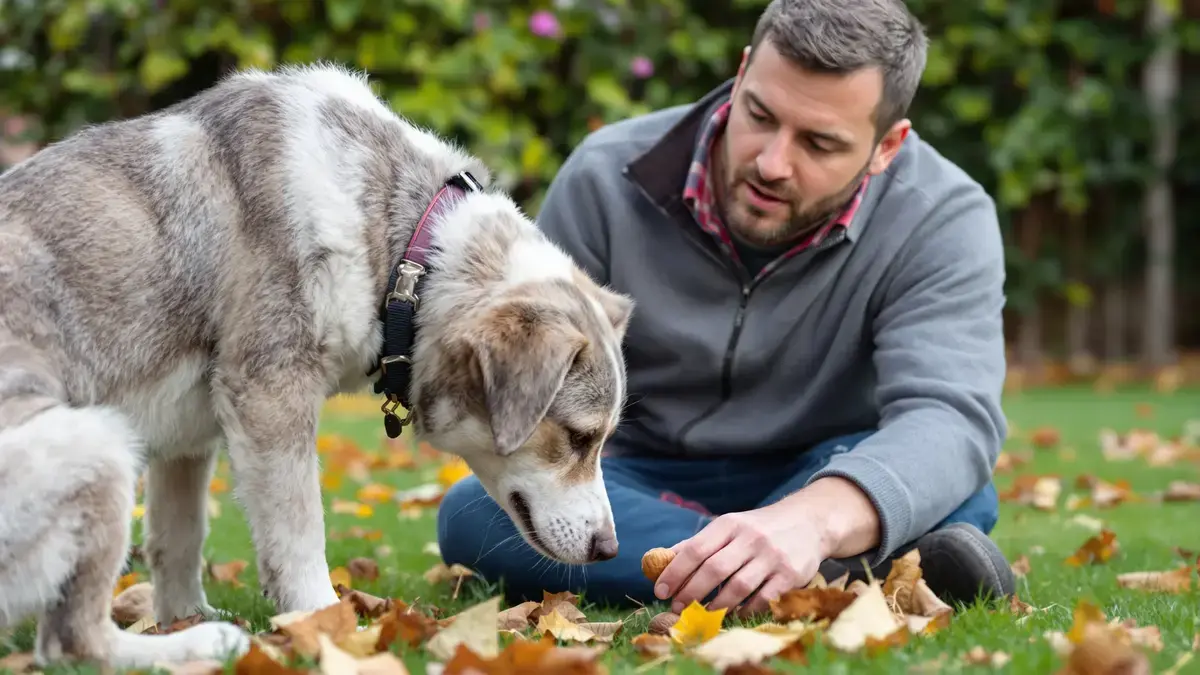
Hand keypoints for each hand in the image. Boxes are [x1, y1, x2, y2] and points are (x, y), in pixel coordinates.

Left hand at [652, 503, 823, 616]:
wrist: (809, 522)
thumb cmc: (759, 529)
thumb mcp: (729, 526)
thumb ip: (698, 543)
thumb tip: (660, 560)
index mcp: (730, 524)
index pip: (696, 548)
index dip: (675, 571)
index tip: (661, 590)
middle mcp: (750, 538)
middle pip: (714, 569)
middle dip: (692, 591)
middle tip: (678, 607)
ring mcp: (772, 556)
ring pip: (738, 587)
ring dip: (716, 605)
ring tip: (702, 614)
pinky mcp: (790, 574)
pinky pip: (763, 599)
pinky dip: (745, 610)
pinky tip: (733, 614)